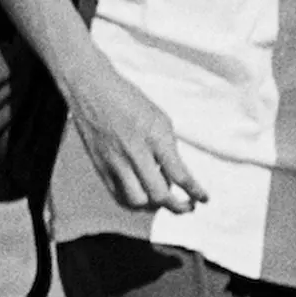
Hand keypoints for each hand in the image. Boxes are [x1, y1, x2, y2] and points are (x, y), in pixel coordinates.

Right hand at [63, 64, 207, 213]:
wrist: (92, 90)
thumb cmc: (128, 100)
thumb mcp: (159, 119)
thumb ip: (168, 148)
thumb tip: (173, 175)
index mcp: (155, 137)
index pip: (180, 174)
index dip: (195, 192)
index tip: (203, 198)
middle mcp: (135, 152)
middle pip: (159, 194)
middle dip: (178, 206)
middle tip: (187, 206)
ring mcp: (115, 161)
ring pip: (138, 200)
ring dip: (154, 206)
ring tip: (163, 202)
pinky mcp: (101, 166)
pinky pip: (118, 195)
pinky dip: (134, 203)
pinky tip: (142, 198)